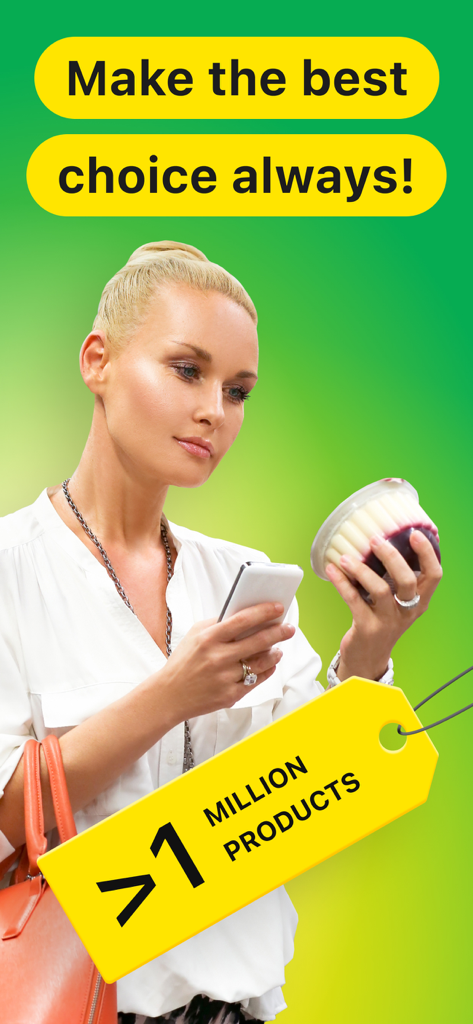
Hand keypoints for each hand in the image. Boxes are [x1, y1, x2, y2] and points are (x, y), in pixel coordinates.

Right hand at [156, 602, 294, 720]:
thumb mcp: (194, 635)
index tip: (277, 608)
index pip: (242, 620)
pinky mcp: (231, 694)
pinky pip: (256, 680)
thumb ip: (217, 624)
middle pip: (258, 641)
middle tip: (288, 628)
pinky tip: (269, 665)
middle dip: (278, 632)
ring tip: (279, 648)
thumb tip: (244, 614)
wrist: (169, 695)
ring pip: (261, 663)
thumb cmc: (182, 663)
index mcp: (208, 638)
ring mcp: (226, 678)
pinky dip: (266, 671)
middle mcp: (218, 657)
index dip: (263, 612)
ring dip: (275, 653)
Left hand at [325, 530, 441, 681]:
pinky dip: (342, 583)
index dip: (427, 554)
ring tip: (345, 557)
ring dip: (361, 570)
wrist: (367, 659)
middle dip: (392, 557)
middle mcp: (407, 611)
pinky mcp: (367, 628)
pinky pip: (354, 600)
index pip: (434, 576)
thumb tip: (383, 543)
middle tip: (375, 541)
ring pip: (380, 590)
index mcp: (419, 602)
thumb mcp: (397, 604)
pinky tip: (332, 570)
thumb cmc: (381, 623)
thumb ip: (395, 580)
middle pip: (407, 580)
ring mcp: (387, 621)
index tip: (415, 534)